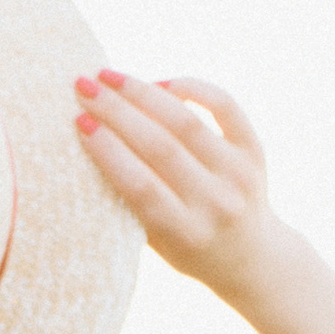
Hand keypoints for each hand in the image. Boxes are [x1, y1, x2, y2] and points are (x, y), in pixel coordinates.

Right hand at [74, 73, 277, 302]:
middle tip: (86, 87)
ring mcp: (239, 175)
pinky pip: (223, 105)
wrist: (250, 257)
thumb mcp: (156, 241)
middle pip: (160, 146)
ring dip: (143, 93)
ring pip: (185, 121)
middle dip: (117, 111)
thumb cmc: (187, 247)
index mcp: (185, 233)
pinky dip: (192, 88)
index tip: (80, 121)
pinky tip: (161, 83)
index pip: (140, 185)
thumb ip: (131, 203)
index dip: (108, 151)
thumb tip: (94, 139)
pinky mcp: (254, 151)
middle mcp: (215, 203)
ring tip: (111, 77)